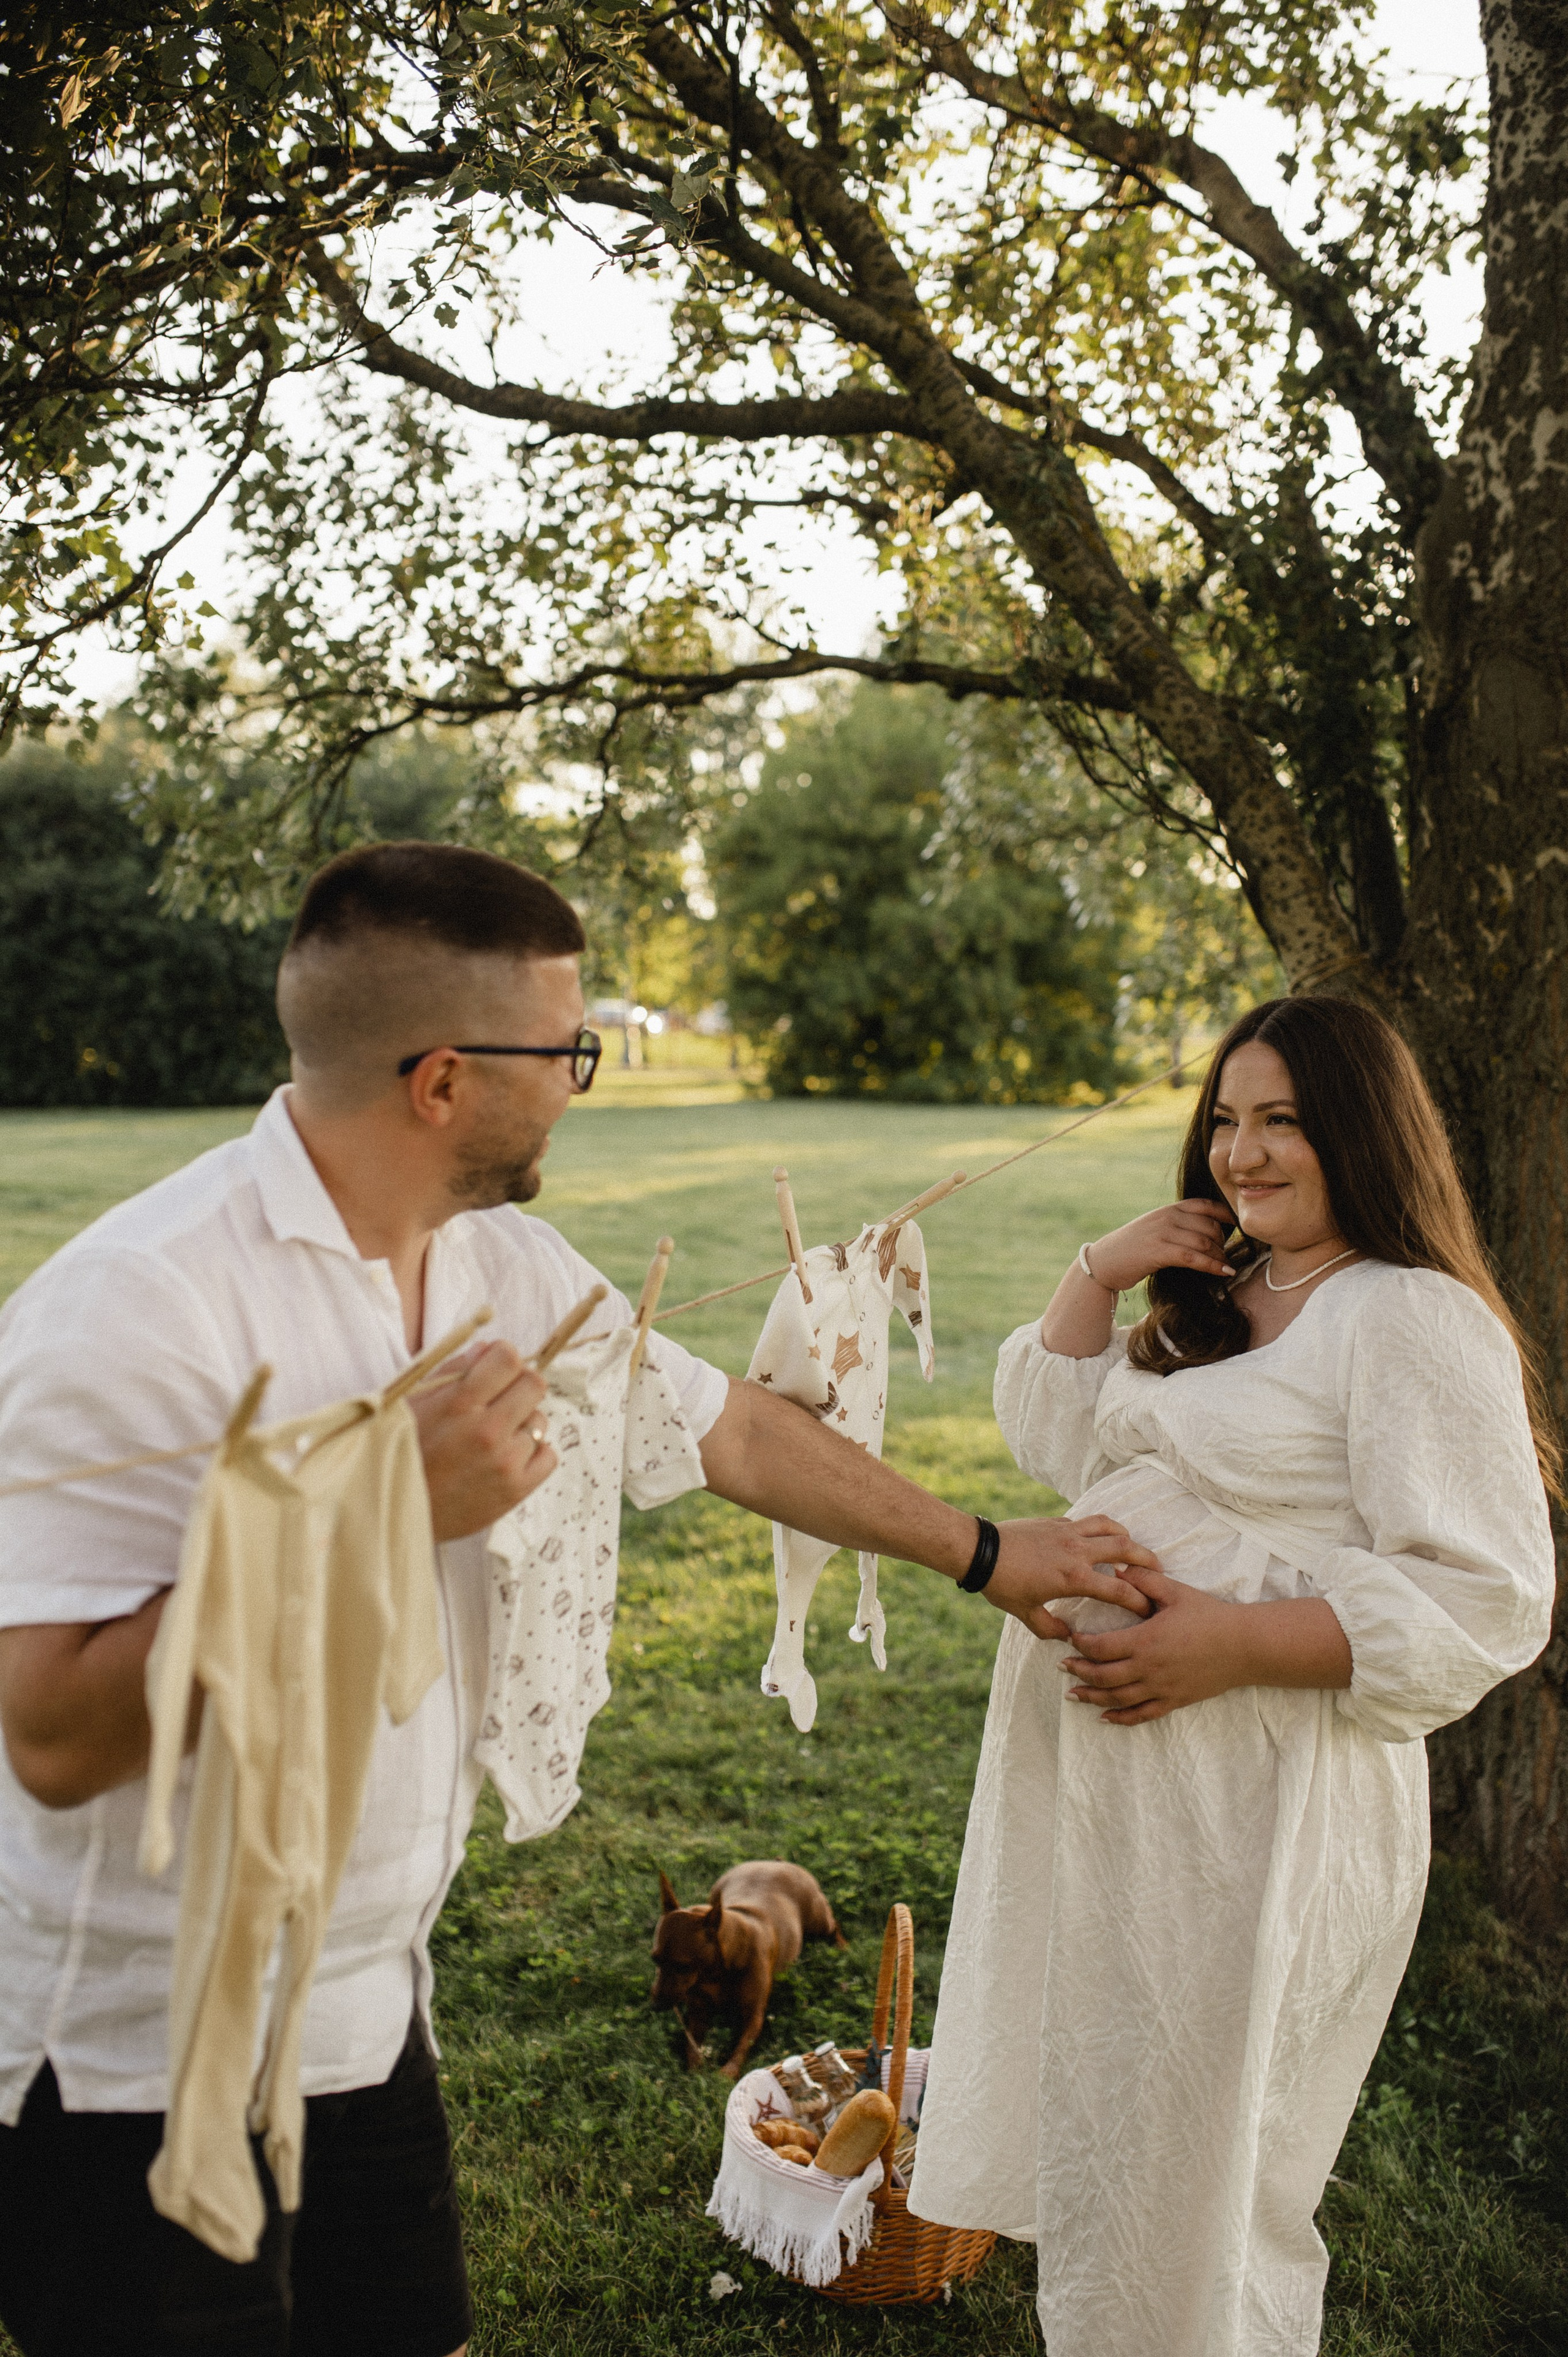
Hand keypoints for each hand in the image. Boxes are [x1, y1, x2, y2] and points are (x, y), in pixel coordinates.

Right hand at [408, 1342, 557, 1541]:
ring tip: (492, 1437)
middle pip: (534, 1384)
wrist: (393, 1508)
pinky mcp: (515, 1490)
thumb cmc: (401, 1450)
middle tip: (497, 1400)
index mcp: (459, 1403)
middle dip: (517, 1385)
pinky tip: (507, 1456)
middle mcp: (487, 1430)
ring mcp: (505, 1462)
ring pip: (540, 1420)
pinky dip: (533, 1453)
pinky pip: (549, 1456)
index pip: (509, 1358)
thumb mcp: (415, 1401)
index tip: (493, 1368)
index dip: (502, 1357)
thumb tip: (489, 1349)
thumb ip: (454, 1370)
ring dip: (521, 1423)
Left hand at [984, 1515, 1159, 1641]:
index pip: (1119, 1589)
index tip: (1150, 1609)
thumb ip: (1050, 1628)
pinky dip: (1102, 1528)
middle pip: (1125, 1549)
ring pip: (1110, 1527)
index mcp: (1073, 1578)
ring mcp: (1068, 1532)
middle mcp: (1077, 1551)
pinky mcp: (1057, 1521)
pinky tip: (1103, 1537)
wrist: (980, 1550)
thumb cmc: (1002, 1585)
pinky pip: (1088, 1521)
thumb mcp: (1026, 1614)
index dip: (1139, 1600)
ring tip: (1135, 1549)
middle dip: (1147, 1560)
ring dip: (1127, 1537)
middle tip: (1159, 1571)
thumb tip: (1068, 1637)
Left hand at [1060, 1567, 1252, 1721]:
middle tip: (1062, 1666)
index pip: (1101, 1647)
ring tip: (1072, 1693)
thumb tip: (1117, 1569)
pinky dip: (1120, 1718)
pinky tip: (1105, 1717)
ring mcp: (1161, 1688)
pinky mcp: (1174, 1701)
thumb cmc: (1209, 1616)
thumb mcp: (1174, 1592)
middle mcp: (1148, 1669)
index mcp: (1145, 1640)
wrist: (1244, 1646)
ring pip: (1117, 1699)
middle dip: (1079, 1671)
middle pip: (1102, 1676)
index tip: (1071, 1638)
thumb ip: (1143, 1581)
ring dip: (1092, 1697)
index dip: (1081, 1645)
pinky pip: (1142, 1715)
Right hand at [1081, 1199, 1234, 1294]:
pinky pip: (1194, 1258)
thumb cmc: (1130, 1249)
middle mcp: (1167, 1216)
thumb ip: (1176, 1226)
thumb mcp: (1154, 1229)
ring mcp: (1163, 1232)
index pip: (1204, 1205)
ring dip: (1221, 1256)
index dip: (1225, 1214)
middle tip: (1226, 1256)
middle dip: (1223, 1242)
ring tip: (1227, 1266)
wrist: (1103, 1262)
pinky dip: (1213, 1265)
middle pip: (1209, 1226)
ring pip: (1204, 1242)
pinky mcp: (1159, 1251)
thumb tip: (1205, 1234)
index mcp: (1168, 1209)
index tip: (1237, 1226)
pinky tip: (1225, 1272)